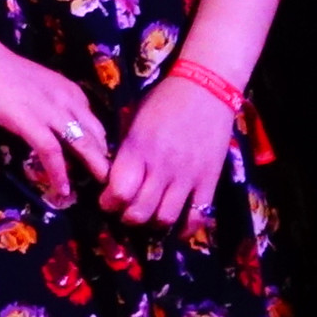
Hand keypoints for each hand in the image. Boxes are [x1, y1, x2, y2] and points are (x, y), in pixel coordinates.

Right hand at [0, 30, 117, 205]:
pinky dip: (59, 173)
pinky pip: (51, 152)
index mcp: (71, 91)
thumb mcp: (38, 87)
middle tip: (111, 185)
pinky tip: (62, 190)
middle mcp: (68, 100)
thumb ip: (52, 104)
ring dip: (93, 169)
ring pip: (83, 144)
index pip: (96, 123)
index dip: (101, 148)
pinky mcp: (29, 121)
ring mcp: (49, 110)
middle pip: (97, 136)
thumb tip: (57, 126)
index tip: (100, 166)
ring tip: (100, 191)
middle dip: (106, 162)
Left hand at [102, 71, 245, 227]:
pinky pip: (197, 216)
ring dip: (151, 223)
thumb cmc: (164, 101)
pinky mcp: (209, 180)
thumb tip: (110, 178)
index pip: (118, 192)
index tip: (107, 201)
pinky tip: (176, 228)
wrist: (207, 88)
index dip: (108, 203)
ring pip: (164, 218)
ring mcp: (187, 176)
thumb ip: (125, 152)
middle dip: (126, 217)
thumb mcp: (135, 121)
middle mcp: (161, 166)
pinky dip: (185, 229)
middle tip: (125, 211)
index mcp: (138, 149)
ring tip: (148, 216)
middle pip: (139, 211)